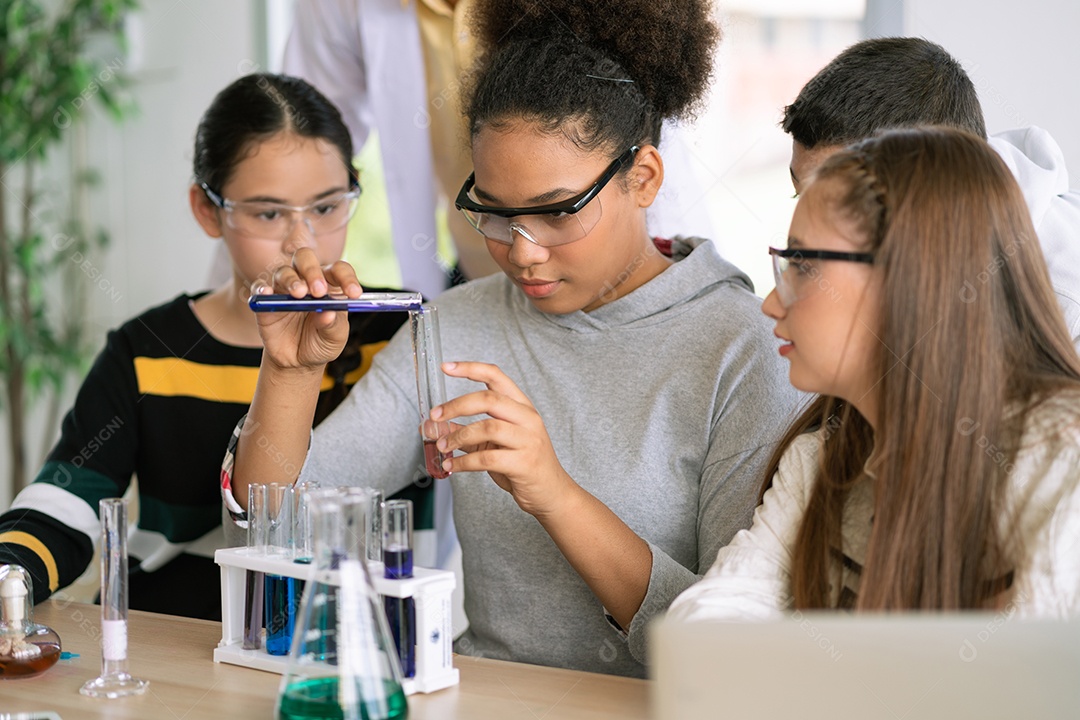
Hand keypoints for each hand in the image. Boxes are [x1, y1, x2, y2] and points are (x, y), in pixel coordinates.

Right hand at [251, 248, 362, 371]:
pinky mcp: (266, 301)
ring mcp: (284, 289)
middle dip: (313, 271)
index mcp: (330, 285)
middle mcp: (306, 281)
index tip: (353, 294)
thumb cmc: (321, 342)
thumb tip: (328, 313)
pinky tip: (266, 293)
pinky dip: (262, 288)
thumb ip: (333, 325)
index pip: (338, 270)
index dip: (346, 278)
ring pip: (283, 271)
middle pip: (306, 259)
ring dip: (291, 280)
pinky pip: (260, 288)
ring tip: (299, 294)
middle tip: (319, 291)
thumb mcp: (334, 338)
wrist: (298, 361)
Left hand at [431, 361, 580, 518]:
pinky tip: (453, 465)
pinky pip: (487, 458)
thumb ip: (467, 432)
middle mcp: (527, 418)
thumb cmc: (523, 464)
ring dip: (458, 436)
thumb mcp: (495, 442)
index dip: (470, 369)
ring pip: (487, 427)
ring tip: (443, 446)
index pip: (496, 377)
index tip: (447, 367)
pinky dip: (464, 462)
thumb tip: (435, 427)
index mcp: (521, 407)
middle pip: (489, 399)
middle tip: (436, 415)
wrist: (550, 492)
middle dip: (456, 405)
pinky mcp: (524, 463)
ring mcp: (528, 440)